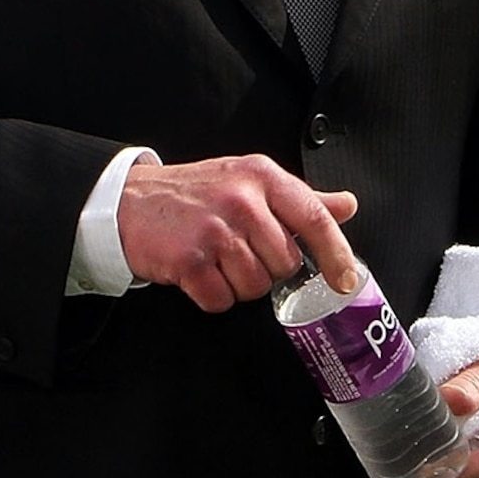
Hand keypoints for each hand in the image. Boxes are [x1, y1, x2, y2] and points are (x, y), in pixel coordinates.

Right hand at [115, 155, 358, 311]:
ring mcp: (214, 231)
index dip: (336, 253)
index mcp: (262, 177)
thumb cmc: (196, 193)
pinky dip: (212, 296)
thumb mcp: (250, 182)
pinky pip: (221, 300)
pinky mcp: (188, 261)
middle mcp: (241, 200)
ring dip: (238, 283)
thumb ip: (301, 198)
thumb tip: (347, 205)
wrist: (131, 201)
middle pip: (285, 263)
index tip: (345, 280)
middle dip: (267, 267)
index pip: (314, 217)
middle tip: (240, 250)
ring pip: (255, 286)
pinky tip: (200, 273)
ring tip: (217, 259)